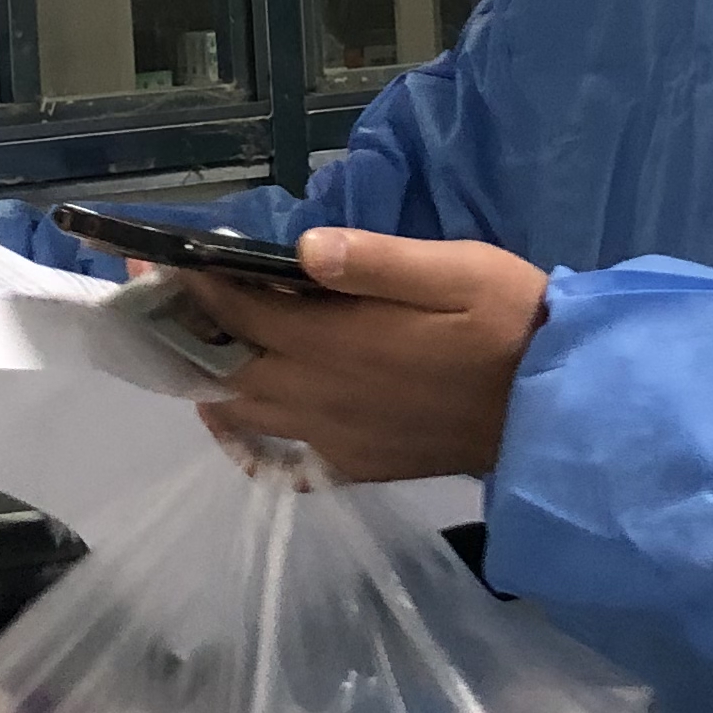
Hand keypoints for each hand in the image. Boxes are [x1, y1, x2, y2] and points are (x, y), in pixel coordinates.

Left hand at [189, 230, 549, 484]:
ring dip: (207, 381)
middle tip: (152, 301)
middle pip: (225, 369)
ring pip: (245, 415)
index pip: (241, 311)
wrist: (560, 412)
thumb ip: (379, 261)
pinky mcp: (358, 464)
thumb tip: (304, 247)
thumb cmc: (514, 325)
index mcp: (341, 342)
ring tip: (188, 347)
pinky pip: (283, 456)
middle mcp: (324, 396)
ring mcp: (337, 436)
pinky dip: (249, 436)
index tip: (155, 258)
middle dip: (184, 331)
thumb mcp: (460, 271)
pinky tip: (247, 414)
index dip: (193, 284)